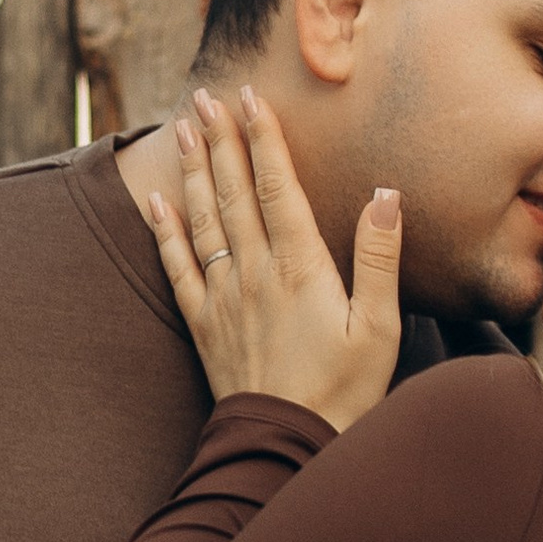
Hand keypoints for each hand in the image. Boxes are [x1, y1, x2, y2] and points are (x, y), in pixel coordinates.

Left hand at [148, 88, 404, 431]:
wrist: (285, 446)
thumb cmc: (345, 391)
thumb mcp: (380, 327)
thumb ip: (380, 257)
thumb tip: (386, 194)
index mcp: (299, 267)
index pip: (275, 186)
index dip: (262, 137)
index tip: (249, 95)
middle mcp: (253, 272)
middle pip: (231, 191)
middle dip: (219, 138)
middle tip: (205, 95)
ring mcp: (222, 296)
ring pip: (201, 218)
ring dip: (191, 170)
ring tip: (181, 128)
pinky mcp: (203, 323)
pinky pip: (176, 266)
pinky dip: (164, 229)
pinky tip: (156, 201)